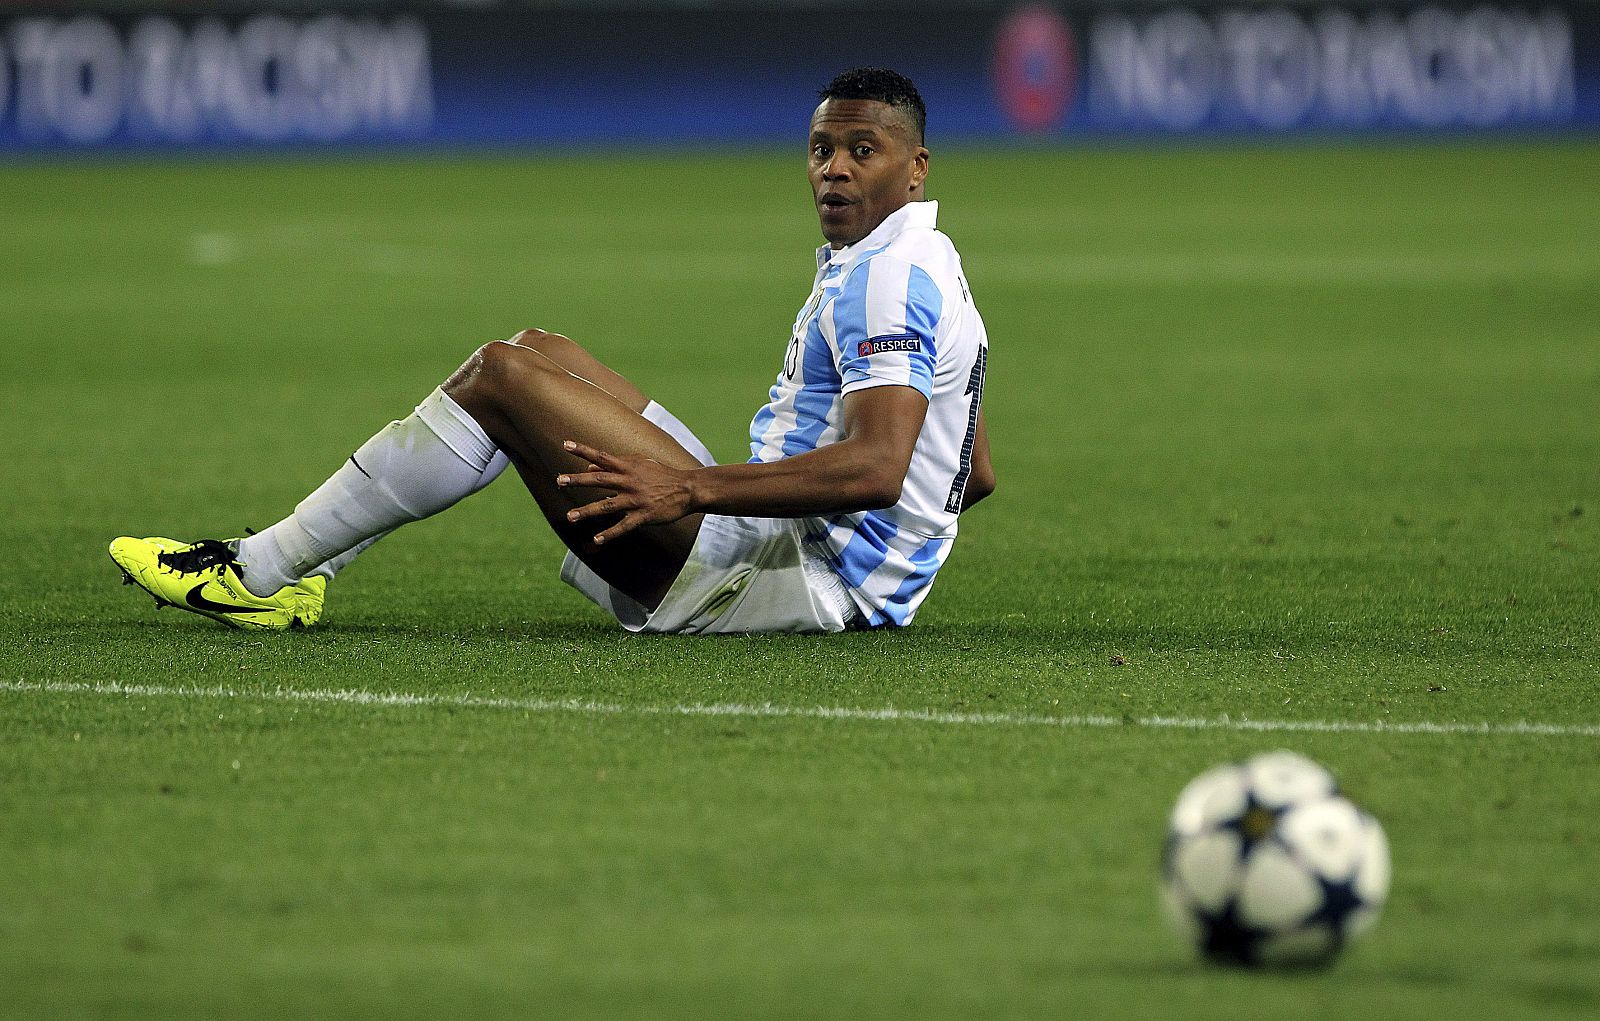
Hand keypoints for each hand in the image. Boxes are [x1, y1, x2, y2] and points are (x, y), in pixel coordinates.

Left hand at [556, 440, 696, 544]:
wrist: (687, 489)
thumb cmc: (662, 475)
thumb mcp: (640, 464)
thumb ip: (615, 465)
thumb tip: (590, 466)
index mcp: (628, 467)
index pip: (601, 456)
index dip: (583, 450)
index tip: (565, 444)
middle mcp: (629, 481)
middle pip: (599, 479)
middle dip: (578, 480)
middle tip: (559, 480)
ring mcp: (635, 499)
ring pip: (607, 505)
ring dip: (587, 511)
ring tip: (570, 516)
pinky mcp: (643, 515)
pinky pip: (623, 526)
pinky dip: (610, 534)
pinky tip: (597, 539)